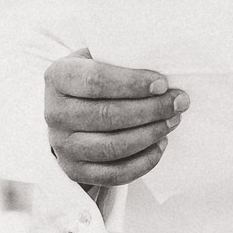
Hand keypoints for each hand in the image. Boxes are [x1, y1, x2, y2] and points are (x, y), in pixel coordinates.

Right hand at [44, 49, 187, 188]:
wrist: (67, 111)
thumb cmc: (91, 79)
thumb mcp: (96, 58)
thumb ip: (119, 58)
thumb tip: (162, 65)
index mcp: (58, 77)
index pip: (95, 81)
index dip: (132, 83)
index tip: (162, 84)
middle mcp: (54, 113)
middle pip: (107, 115)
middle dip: (150, 110)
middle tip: (178, 102)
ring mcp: (63, 146)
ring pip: (113, 147)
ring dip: (150, 134)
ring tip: (173, 121)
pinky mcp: (75, 171)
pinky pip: (113, 174)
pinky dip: (143, 162)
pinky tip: (160, 144)